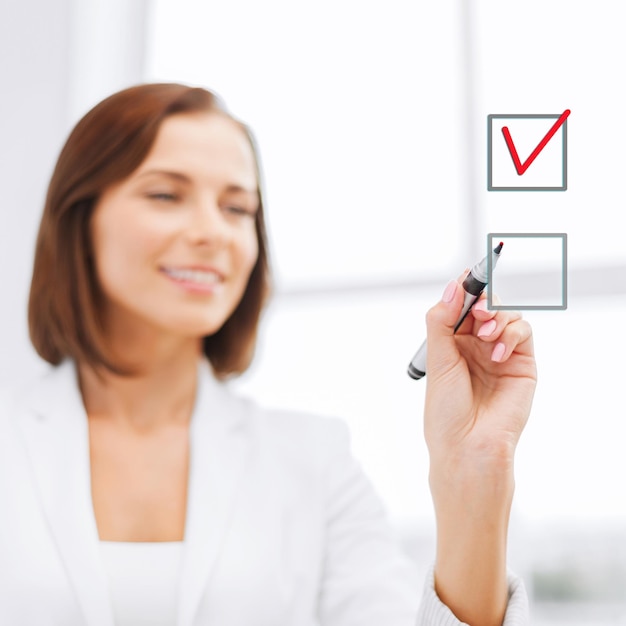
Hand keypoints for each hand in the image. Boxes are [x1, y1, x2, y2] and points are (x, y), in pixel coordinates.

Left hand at [424, 273, 536, 467]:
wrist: (468, 446)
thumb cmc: (446, 410)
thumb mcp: (438, 359)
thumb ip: (442, 320)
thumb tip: (453, 286)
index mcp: (452, 342)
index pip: (461, 305)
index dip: (465, 288)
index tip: (468, 273)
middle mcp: (477, 344)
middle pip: (486, 304)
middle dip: (483, 300)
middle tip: (478, 309)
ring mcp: (501, 352)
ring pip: (507, 314)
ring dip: (497, 317)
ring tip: (485, 336)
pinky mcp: (523, 363)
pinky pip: (523, 332)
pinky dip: (511, 334)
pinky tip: (497, 353)